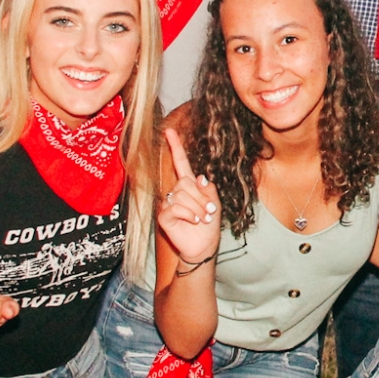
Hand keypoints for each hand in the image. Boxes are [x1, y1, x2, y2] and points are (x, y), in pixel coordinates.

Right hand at [158, 129, 221, 271]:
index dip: (176, 147)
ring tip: (202, 218)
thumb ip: (208, 189)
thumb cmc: (209, 225)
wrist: (204, 246)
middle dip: (201, 197)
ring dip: (197, 207)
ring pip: (182, 195)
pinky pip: (175, 207)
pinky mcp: (164, 216)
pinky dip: (189, 214)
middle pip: (185, 182)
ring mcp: (169, 203)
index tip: (169, 131)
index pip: (181, 163)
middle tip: (208, 211)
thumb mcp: (214, 203)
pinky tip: (193, 221)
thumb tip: (199, 177)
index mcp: (189, 185)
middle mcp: (177, 192)